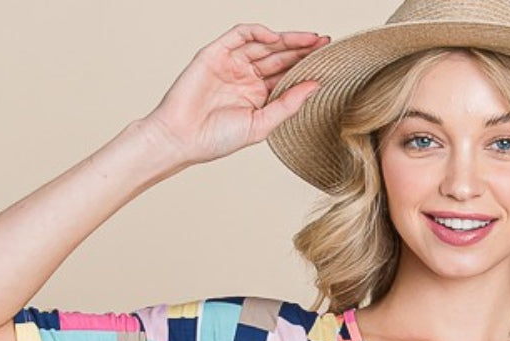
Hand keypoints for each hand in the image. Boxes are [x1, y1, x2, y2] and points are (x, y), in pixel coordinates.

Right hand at [143, 21, 330, 167]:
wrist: (182, 138)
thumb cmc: (217, 139)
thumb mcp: (261, 125)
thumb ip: (288, 105)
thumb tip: (315, 86)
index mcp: (257, 95)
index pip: (286, 75)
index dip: (305, 66)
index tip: (328, 60)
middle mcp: (245, 77)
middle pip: (278, 56)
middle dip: (301, 48)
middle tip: (324, 42)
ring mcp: (231, 63)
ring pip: (263, 43)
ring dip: (286, 39)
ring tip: (309, 39)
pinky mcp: (215, 53)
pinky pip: (239, 35)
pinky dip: (257, 32)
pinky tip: (275, 37)